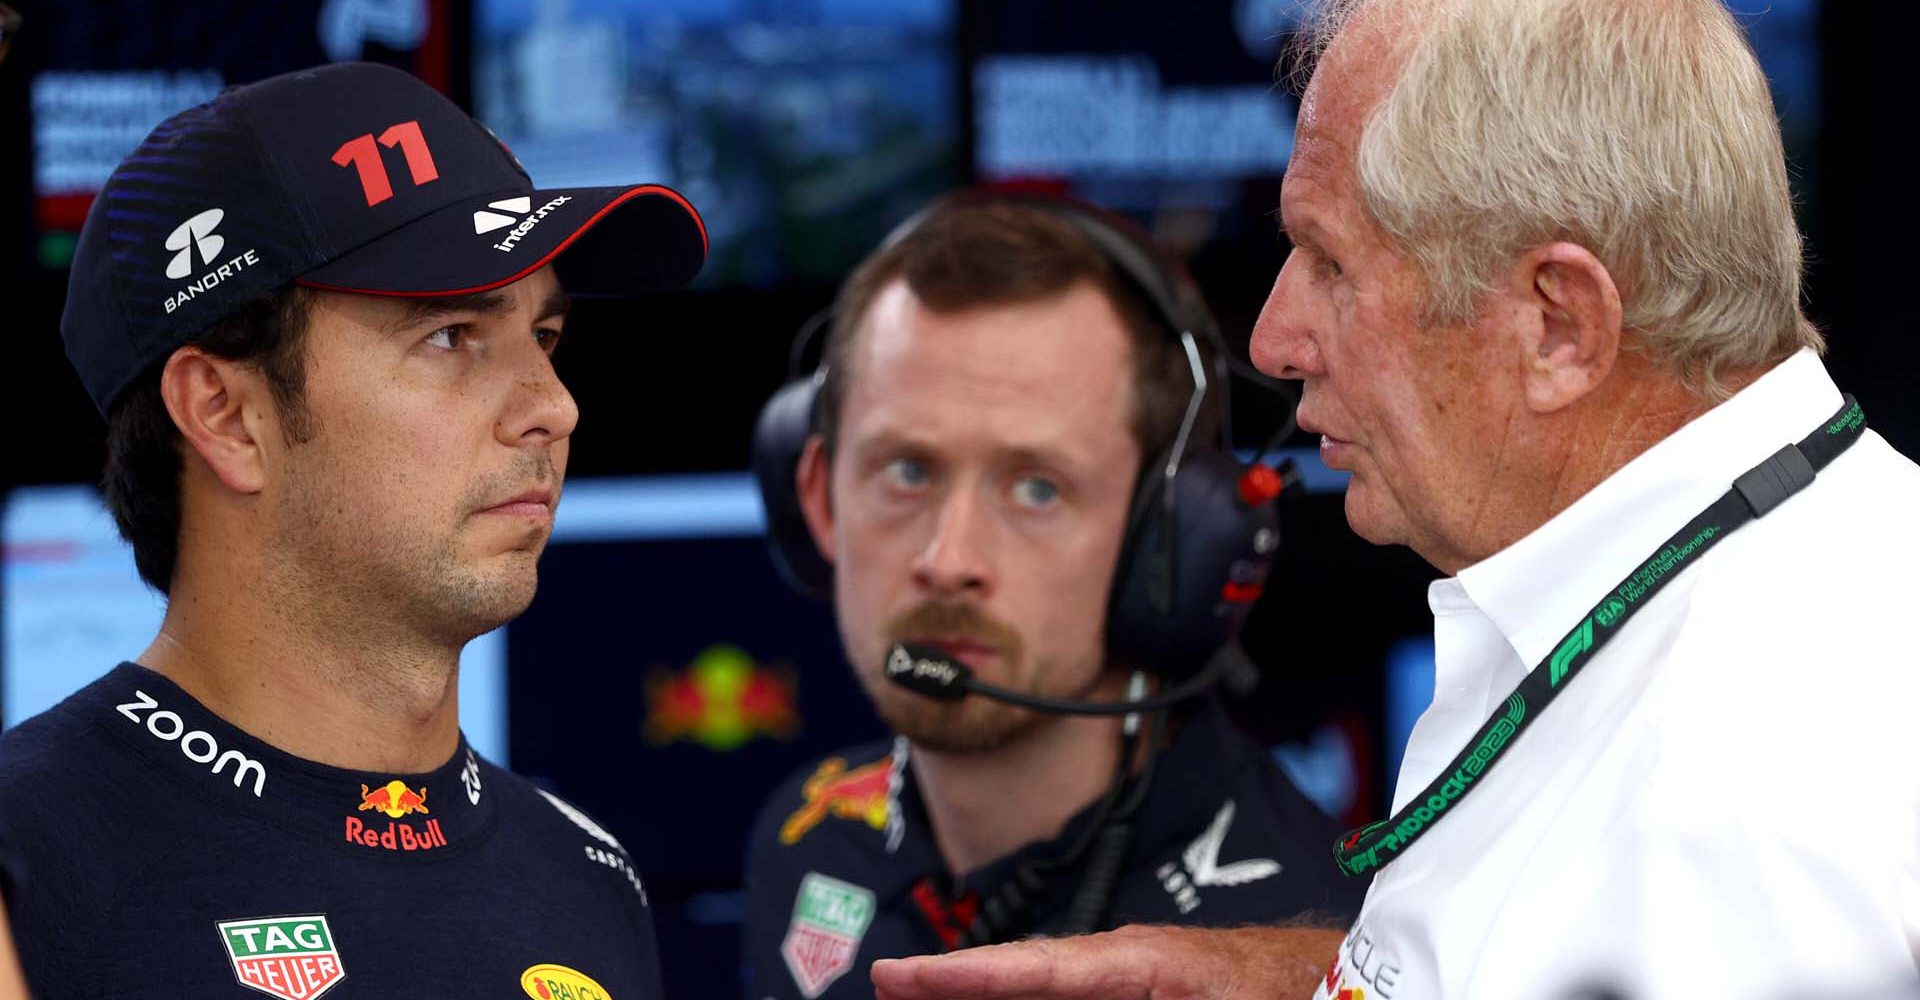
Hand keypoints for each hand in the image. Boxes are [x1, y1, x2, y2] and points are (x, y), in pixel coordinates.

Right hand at [871, 923, 1344, 999]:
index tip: (894, 977)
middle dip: (957, 986)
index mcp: (1143, 965)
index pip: (1031, 968)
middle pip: (1024, 980)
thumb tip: (1050, 976)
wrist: (1365, 987)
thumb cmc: (1295, 995)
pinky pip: (1080, 999)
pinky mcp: (1153, 996)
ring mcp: (1140, 982)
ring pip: (1049, 991)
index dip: (958, 976)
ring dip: (995, 997)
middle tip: (887, 985)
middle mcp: (1132, 967)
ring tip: (926, 995)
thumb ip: (1119, 982)